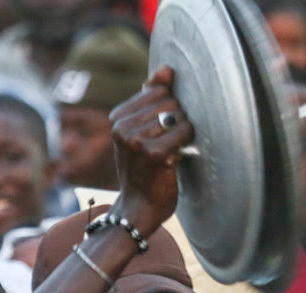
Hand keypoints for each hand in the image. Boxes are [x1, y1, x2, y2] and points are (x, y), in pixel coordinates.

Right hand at [109, 66, 194, 236]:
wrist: (138, 209)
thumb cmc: (144, 170)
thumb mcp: (142, 132)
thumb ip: (152, 100)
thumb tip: (166, 70)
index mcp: (118, 118)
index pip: (157, 90)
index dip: (169, 108)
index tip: (162, 131)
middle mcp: (122, 127)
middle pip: (169, 101)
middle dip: (178, 120)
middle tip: (169, 143)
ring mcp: (134, 140)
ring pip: (178, 114)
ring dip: (183, 133)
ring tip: (171, 151)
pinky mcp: (151, 154)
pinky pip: (183, 131)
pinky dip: (186, 143)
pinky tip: (176, 157)